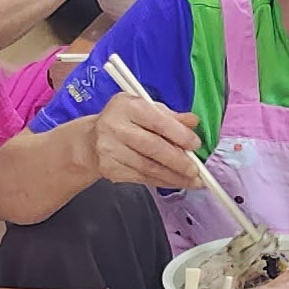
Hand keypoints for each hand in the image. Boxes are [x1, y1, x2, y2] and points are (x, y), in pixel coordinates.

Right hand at [89, 87, 208, 192]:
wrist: (92, 140)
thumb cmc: (124, 121)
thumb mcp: (146, 109)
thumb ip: (170, 116)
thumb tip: (193, 122)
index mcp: (128, 106)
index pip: (157, 121)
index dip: (179, 134)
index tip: (195, 145)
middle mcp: (116, 127)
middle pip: (152, 147)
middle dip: (178, 161)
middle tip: (196, 170)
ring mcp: (110, 150)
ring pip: (148, 167)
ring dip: (174, 176)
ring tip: (192, 181)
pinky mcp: (111, 169)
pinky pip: (142, 178)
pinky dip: (162, 182)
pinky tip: (175, 182)